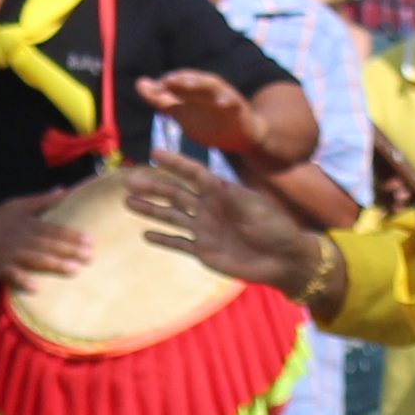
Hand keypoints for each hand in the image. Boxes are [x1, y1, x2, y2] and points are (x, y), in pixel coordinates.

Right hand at [0, 193, 91, 289]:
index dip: (72, 233)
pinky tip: (36, 287)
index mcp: (25, 221)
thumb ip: (41, 200)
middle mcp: (19, 235)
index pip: (53, 227)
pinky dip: (23, 279)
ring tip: (73, 269)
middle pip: (48, 242)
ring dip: (54, 263)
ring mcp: (7, 252)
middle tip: (90, 256)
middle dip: (69, 249)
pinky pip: (11, 273)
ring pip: (34, 257)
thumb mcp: (15, 205)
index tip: (91, 240)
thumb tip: (64, 190)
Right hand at [122, 157, 321, 297]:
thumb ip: (231, 197)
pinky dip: (163, 239)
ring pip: (172, 217)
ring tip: (129, 203)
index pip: (194, 174)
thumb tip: (208, 180)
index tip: (156, 154)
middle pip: (176, 194)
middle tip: (130, 181)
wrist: (285, 261)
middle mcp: (210, 208)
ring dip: (151, 210)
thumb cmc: (276, 229)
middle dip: (154, 187)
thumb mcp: (256, 208)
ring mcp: (205, 230)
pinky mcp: (205, 252)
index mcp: (223, 192)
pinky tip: (146, 234)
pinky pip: (179, 244)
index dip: (176, 163)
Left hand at [136, 68, 264, 157]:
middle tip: (167, 81)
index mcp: (193, 90)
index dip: (166, 83)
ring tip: (188, 84)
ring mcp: (224, 96)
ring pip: (212, 86)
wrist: (238, 137)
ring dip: (201, 84)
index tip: (152, 88)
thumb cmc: (208, 122)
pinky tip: (222, 102)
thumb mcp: (180, 112)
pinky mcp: (238, 107)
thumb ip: (161, 99)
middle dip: (181, 79)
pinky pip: (233, 101)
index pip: (177, 82)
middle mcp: (207, 89)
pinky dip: (228, 100)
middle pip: (194, 80)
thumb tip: (139, 82)